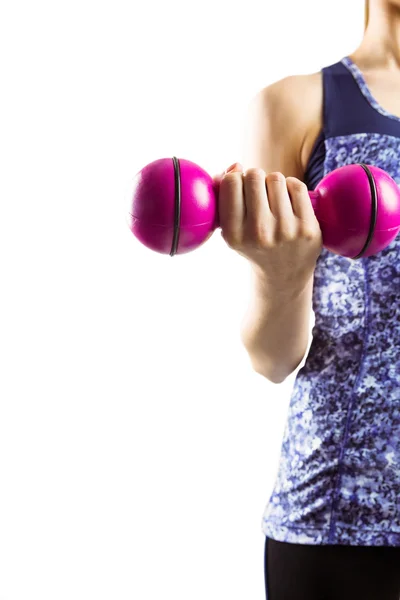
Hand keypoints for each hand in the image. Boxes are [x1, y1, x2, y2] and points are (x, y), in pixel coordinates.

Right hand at [216, 163, 322, 292]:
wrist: (284, 274)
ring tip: (273, 199)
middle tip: (257, 193)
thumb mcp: (230, 228)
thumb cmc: (253, 243)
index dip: (235, 178)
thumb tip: (234, 166)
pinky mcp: (308, 227)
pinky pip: (296, 186)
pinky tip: (288, 201)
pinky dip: (291, 187)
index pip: (231, 182)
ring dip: (273, 183)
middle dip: (254, 178)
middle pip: (253, 175)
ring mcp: (285, 230)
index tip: (240, 188)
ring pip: (276, 178)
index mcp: (234, 234)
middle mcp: (259, 233)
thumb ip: (223, 195)